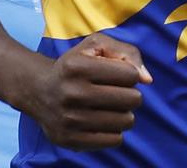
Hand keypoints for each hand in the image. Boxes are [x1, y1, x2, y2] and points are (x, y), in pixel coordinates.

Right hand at [21, 32, 151, 149]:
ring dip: (124, 114)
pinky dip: (114, 130)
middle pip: (132, 99)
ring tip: (111, 107)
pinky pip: (114, 140)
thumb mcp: (97, 46)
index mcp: (77, 66)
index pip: (130, 74)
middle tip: (117, 93)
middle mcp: (72, 93)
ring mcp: (70, 119)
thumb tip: (147, 80)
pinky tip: (103, 121)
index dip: (130, 74)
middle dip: (131, 94)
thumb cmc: (76, 65)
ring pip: (126, 121)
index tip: (118, 75)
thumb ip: (127, 53)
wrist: (39, 91)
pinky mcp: (70, 140)